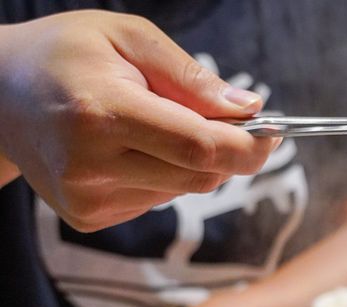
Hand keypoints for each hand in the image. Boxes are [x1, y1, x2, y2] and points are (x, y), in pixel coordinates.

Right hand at [0, 10, 279, 231]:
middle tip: (217, 118)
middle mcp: (91, 164)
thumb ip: (191, 77)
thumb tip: (248, 111)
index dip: (248, 146)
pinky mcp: (89, 217)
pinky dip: (161, 176)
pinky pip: (158, 201)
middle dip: (225, 151)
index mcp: (103, 113)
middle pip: (202, 176)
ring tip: (150, 125)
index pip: (201, 148)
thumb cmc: (66, 55)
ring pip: (184, 190)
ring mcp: (88, 198)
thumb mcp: (128, 38)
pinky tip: (129, 150)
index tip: (271, 132)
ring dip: (189, 161)